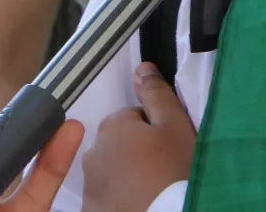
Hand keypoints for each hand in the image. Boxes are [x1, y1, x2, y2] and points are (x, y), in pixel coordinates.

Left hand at [82, 64, 196, 211]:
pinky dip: (118, 200)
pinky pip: (105, 198)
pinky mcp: (90, 210)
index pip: (133, 118)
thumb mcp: (176, 126)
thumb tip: (142, 68)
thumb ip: (157, 95)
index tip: (168, 148)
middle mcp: (93, 153)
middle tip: (162, 170)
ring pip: (110, 172)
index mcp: (114, 126)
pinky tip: (139, 204)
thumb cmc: (174, 171)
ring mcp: (90, 186)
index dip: (154, 132)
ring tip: (151, 190)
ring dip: (126, 177)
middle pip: (118, 145)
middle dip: (135, 153)